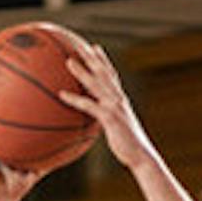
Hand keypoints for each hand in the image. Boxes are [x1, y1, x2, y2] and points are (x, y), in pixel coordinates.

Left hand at [57, 37, 155, 169]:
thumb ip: (107, 121)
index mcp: (120, 100)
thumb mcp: (118, 130)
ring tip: (68, 61)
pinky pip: (89, 105)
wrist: (140, 155)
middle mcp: (118, 99)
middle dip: (92, 58)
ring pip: (96, 84)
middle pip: (104, 73)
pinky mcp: (110, 118)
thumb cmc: (128, 146)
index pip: (111, 75)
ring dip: (82, 72)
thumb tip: (96, 121)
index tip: (94, 48)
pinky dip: (75, 99)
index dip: (103, 61)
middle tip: (81, 45)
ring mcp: (115, 106)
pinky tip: (62, 94)